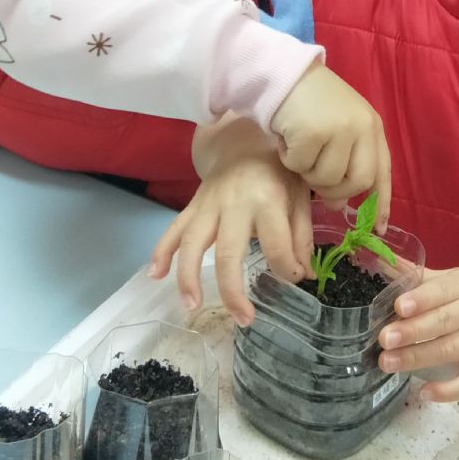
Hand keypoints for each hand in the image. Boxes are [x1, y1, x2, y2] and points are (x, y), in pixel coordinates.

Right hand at [149, 121, 312, 324]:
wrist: (243, 140)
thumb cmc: (277, 170)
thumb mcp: (299, 194)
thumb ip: (301, 233)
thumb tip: (304, 274)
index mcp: (267, 200)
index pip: (277, 246)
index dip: (287, 269)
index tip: (294, 278)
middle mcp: (234, 205)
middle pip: (228, 253)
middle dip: (233, 291)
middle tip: (243, 319)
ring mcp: (208, 206)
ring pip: (191, 244)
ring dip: (188, 278)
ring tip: (191, 306)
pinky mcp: (192, 207)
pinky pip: (172, 230)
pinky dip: (160, 252)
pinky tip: (154, 275)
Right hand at [271, 62, 390, 226]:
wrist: (281, 73)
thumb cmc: (308, 104)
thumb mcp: (337, 129)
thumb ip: (345, 163)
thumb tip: (340, 205)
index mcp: (371, 126)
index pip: (382, 171)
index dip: (382, 202)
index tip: (379, 228)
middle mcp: (362, 127)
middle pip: (357, 182)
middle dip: (334, 189)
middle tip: (314, 179)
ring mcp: (340, 128)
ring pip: (326, 178)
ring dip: (306, 172)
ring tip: (298, 147)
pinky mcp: (314, 131)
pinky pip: (300, 166)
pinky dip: (288, 159)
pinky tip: (285, 138)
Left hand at [377, 267, 458, 400]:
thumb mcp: (457, 279)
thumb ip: (420, 277)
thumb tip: (379, 261)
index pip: (443, 291)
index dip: (421, 299)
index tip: (398, 307)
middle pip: (443, 322)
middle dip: (412, 331)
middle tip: (384, 339)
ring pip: (451, 351)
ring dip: (418, 358)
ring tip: (388, 362)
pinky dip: (449, 390)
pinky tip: (424, 393)